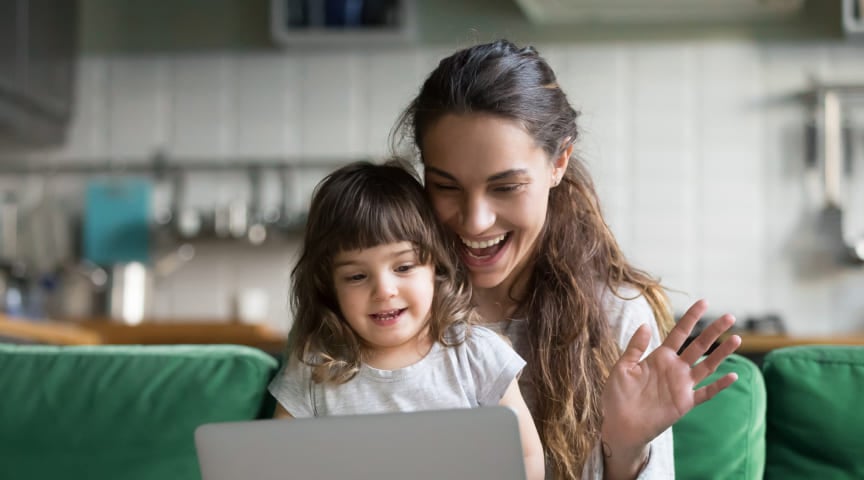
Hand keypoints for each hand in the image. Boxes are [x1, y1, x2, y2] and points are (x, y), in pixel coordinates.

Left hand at [600, 300, 740, 476]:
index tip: (704, 302)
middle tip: (730, 317)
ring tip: (737, 339)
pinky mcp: (685, 403)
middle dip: (713, 331)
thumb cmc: (618, 396)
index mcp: (659, 357)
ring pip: (707, 366)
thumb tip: (645, 324)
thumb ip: (635, 347)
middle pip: (698, 346)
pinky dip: (719, 386)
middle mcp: (674, 369)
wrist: (619, 425)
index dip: (691, 318)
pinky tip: (732, 376)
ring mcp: (682, 386)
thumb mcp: (623, 367)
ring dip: (722, 354)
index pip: (679, 333)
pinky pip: (706, 393)